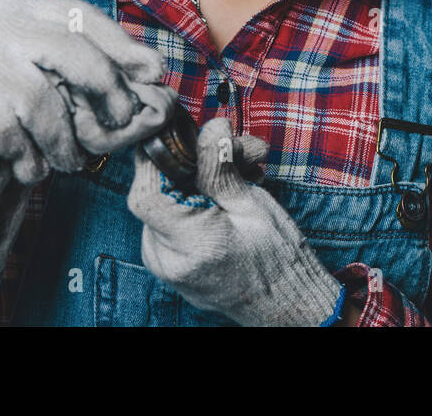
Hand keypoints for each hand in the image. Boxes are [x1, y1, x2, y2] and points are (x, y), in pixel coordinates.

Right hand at [0, 0, 177, 183]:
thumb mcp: (6, 38)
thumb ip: (53, 50)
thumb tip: (126, 77)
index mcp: (18, 5)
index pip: (83, 16)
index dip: (123, 46)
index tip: (153, 72)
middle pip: (73, 53)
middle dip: (105, 94)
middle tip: (114, 125)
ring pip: (41, 102)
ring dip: (62, 143)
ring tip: (64, 163)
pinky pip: (7, 130)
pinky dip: (25, 156)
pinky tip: (28, 167)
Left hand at [127, 116, 343, 326]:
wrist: (285, 305)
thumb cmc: (277, 259)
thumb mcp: (253, 205)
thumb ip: (221, 168)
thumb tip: (209, 127)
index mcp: (192, 244)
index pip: (146, 194)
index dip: (156, 159)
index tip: (179, 134)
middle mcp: (167, 259)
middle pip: (157, 191)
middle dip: (191, 163)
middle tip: (236, 150)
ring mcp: (163, 263)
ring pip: (165, 201)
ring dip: (198, 179)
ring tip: (245, 171)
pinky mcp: (166, 261)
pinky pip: (170, 218)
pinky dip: (194, 199)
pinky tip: (227, 193)